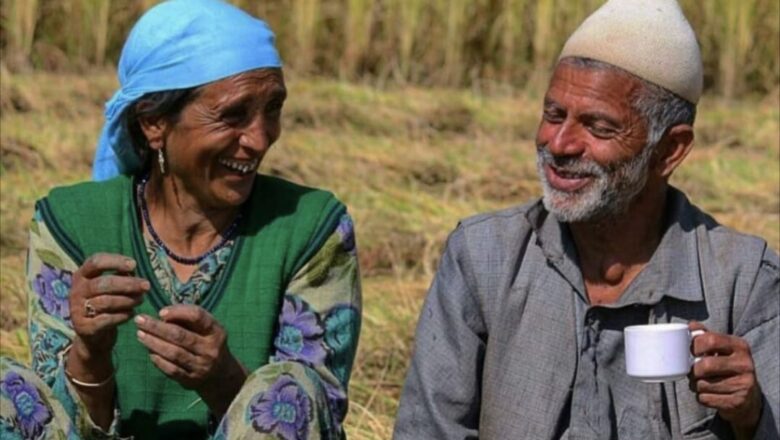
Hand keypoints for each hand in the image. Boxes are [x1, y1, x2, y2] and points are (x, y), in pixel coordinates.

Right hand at [69, 253, 148, 356]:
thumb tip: (133, 271)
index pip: (95, 262)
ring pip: (106, 302)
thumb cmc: (106, 303)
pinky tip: (131, 314)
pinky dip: (123, 316)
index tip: (134, 265)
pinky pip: (107, 319)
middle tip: (146, 285)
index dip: (115, 261)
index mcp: (82, 276)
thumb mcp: (111, 287)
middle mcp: (76, 291)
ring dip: (128, 300)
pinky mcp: (83, 327)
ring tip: (140, 300)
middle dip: (128, 284)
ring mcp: (77, 310)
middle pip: (102, 283)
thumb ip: (121, 276)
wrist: (93, 335)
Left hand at [134, 305, 245, 390]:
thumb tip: (162, 315)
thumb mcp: (205, 328)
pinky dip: (158, 360)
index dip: (178, 312)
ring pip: (174, 353)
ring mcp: (201, 366)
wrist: (220, 373)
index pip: (198, 317)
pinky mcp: (191, 380)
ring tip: (140, 334)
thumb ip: (187, 319)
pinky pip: (172, 370)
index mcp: (215, 331)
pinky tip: (150, 352)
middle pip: (181, 336)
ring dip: (154, 343)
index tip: (160, 312)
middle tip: (139, 321)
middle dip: (157, 327)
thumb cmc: (207, 342)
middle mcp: (211, 349)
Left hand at [688, 321, 762, 437]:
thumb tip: (690, 325)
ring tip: (699, 382)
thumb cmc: (728, 366)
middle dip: (693, 370)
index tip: (691, 352)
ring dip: (694, 384)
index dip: (694, 345)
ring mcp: (744, 384)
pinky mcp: (737, 401)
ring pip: (703, 384)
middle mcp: (745, 364)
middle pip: (705, 365)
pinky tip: (707, 393)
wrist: (748, 396)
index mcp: (740, 346)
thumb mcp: (723, 348)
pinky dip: (700, 396)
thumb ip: (706, 335)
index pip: (711, 340)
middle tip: (692, 371)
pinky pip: (705, 398)